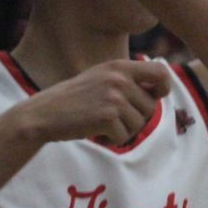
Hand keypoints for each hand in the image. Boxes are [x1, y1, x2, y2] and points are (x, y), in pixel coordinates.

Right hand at [16, 60, 169, 145]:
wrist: (44, 114)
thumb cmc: (76, 99)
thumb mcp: (102, 78)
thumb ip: (128, 79)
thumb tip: (163, 87)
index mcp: (120, 66)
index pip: (161, 72)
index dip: (163, 88)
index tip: (154, 97)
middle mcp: (119, 79)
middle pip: (150, 107)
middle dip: (136, 119)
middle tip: (112, 118)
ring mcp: (114, 97)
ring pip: (139, 125)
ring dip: (123, 131)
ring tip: (100, 123)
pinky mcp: (107, 117)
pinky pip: (125, 137)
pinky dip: (112, 140)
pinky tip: (95, 132)